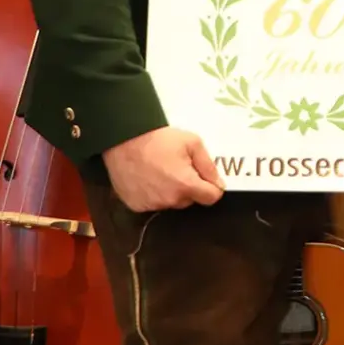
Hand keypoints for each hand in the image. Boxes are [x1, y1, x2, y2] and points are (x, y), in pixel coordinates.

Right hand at [102, 126, 224, 212]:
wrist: (123, 139)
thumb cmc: (160, 139)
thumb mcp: (192, 143)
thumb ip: (209, 166)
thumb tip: (219, 185)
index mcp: (186, 185)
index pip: (211, 198)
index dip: (212, 187)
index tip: (206, 178)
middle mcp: (169, 200)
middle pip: (190, 200)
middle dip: (189, 187)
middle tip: (179, 167)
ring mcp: (150, 205)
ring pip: (171, 202)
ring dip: (171, 191)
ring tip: (161, 170)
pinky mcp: (135, 205)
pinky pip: (153, 203)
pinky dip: (154, 194)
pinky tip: (148, 177)